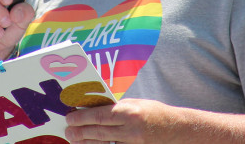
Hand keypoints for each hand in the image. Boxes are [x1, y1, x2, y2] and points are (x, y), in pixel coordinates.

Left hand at [65, 99, 180, 143]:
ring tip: (75, 139)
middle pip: (100, 132)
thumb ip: (115, 107)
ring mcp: (134, 143)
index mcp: (130, 112)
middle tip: (68, 131)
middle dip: (81, 131)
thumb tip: (92, 109)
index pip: (101, 116)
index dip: (83, 118)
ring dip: (87, 142)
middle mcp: (131, 129)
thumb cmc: (153, 112)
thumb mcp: (134, 103)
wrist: (176, 128)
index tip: (70, 118)